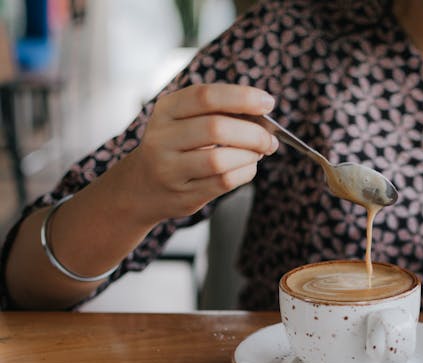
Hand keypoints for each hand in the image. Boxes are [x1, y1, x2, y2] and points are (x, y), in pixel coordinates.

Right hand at [113, 83, 278, 224]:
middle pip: (216, 128)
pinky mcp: (183, 195)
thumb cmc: (175, 147)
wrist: (141, 188)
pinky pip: (224, 182)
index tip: (268, 103)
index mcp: (166, 110)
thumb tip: (262, 116)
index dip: (242, 97)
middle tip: (270, 138)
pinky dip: (245, 173)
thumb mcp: (183, 121)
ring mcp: (170, 169)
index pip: (206, 96)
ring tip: (259, 153)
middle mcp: (162, 138)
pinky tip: (248, 167)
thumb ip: (217, 113)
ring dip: (250, 155)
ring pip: (220, 160)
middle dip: (253, 133)